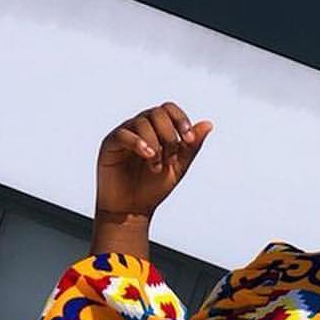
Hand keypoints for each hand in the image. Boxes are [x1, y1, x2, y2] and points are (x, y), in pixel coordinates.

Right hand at [95, 101, 213, 221]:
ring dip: (155, 144)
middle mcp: (140, 127)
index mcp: (156, 129)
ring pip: (142, 122)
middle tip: (170, 157)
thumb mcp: (177, 168)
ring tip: (156, 167)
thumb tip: (208, 124)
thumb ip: (191, 148)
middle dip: (169, 134)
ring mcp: (125, 134)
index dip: (181, 119)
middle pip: (157, 113)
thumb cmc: (152, 189)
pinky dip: (138, 142)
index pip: (169, 109)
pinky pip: (124, 134)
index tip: (188, 140)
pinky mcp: (110, 144)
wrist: (131, 211)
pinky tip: (147, 155)